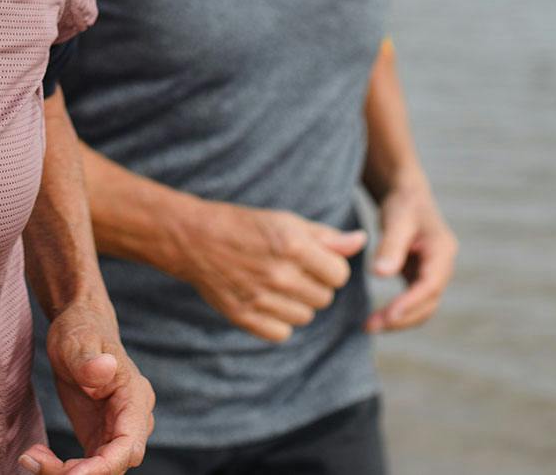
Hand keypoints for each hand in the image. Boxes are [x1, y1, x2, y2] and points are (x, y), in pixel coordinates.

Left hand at [18, 298, 152, 474]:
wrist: (80, 328)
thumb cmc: (82, 331)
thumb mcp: (79, 341)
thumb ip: (89, 360)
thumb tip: (104, 369)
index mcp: (134, 397)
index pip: (129, 445)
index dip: (104, 467)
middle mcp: (131, 420)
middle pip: (114, 465)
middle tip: (37, 463)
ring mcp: (116, 431)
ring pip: (100, 470)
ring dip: (66, 474)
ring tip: (32, 458)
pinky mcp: (99, 437)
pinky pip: (86, 465)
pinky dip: (62, 469)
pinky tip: (37, 456)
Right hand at [170, 201, 367, 342]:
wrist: (195, 239)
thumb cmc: (246, 225)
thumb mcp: (286, 221)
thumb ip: (326, 236)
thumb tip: (361, 241)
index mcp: (293, 245)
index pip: (339, 274)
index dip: (331, 267)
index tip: (315, 260)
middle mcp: (279, 274)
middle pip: (324, 298)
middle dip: (315, 285)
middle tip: (292, 270)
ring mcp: (260, 299)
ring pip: (306, 317)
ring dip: (298, 304)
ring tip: (278, 284)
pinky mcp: (244, 317)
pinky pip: (282, 333)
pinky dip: (278, 321)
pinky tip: (266, 301)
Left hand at [364, 184, 455, 332]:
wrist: (407, 196)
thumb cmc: (403, 204)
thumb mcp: (396, 219)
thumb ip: (390, 246)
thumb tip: (380, 274)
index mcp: (442, 251)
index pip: (430, 284)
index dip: (411, 302)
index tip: (389, 315)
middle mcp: (443, 266)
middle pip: (428, 302)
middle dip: (402, 318)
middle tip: (371, 325)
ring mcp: (434, 274)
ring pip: (422, 308)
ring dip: (399, 320)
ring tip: (369, 326)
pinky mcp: (421, 278)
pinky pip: (414, 303)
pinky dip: (398, 313)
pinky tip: (377, 318)